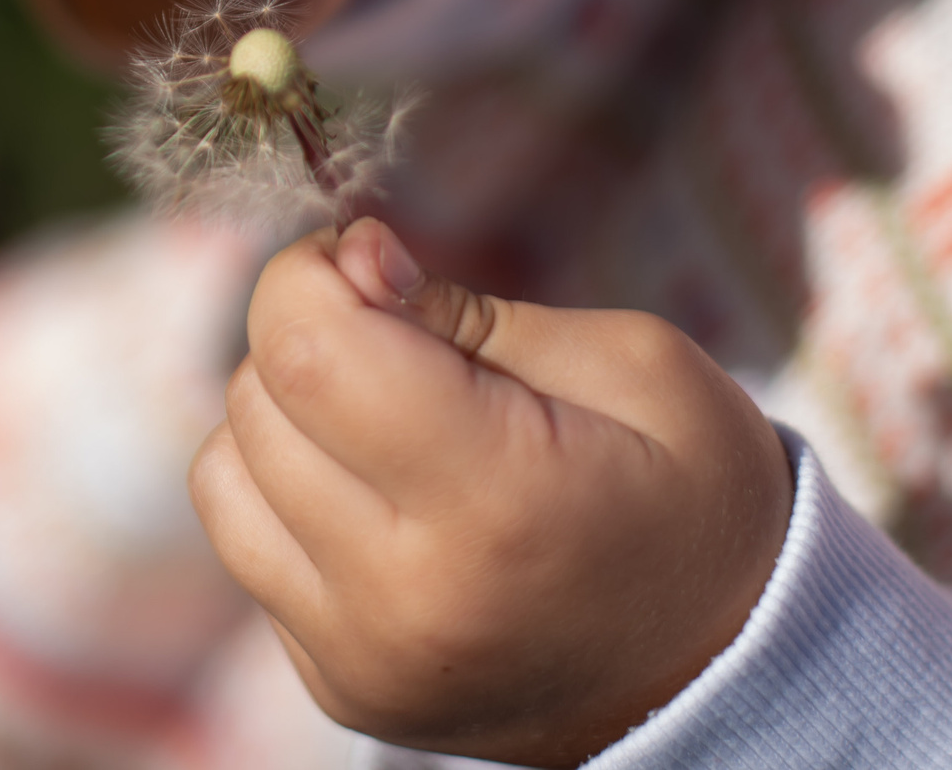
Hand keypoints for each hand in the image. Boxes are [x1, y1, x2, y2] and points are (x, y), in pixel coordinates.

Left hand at [189, 218, 792, 766]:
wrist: (724, 672)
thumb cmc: (692, 494)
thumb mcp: (632, 365)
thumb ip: (473, 311)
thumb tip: (349, 263)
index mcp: (496, 503)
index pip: (306, 351)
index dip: (312, 275)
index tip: (376, 263)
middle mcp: (406, 597)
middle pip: (258, 402)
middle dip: (313, 335)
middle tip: (408, 341)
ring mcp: (361, 657)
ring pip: (226, 472)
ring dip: (288, 418)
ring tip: (393, 422)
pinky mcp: (338, 687)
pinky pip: (251, 546)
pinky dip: (294, 496)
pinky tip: (387, 498)